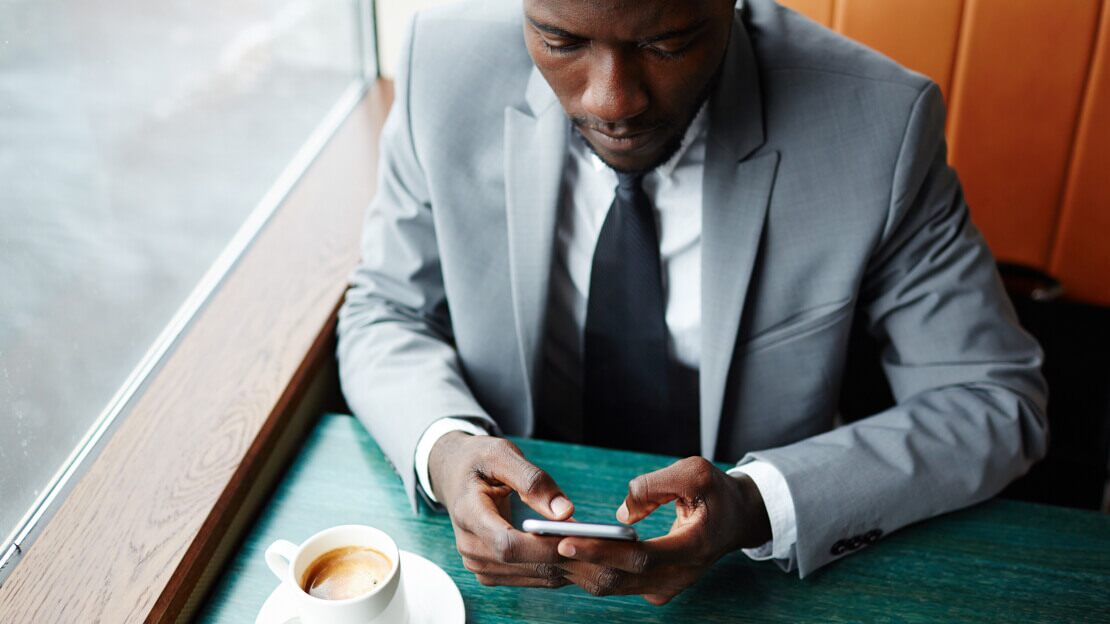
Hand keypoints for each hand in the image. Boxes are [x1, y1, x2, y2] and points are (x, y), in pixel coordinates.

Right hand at [428, 432, 581, 587]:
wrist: (454, 474)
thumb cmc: (478, 460)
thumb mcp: (502, 454)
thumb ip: (532, 480)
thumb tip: (565, 512)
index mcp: (468, 513)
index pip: (507, 544)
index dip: (543, 546)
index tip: (577, 536)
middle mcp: (469, 545)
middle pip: (522, 563)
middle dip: (564, 556)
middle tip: (601, 544)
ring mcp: (478, 562)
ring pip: (530, 575)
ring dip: (565, 566)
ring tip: (596, 548)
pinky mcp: (490, 570)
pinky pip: (529, 577)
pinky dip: (556, 569)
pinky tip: (577, 554)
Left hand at [556, 456, 771, 604]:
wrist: (738, 518)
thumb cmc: (717, 491)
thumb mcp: (697, 472)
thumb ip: (658, 485)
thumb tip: (623, 512)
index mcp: (693, 547)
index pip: (640, 557)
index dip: (601, 550)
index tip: (565, 540)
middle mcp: (679, 576)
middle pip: (620, 577)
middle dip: (577, 563)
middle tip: (539, 546)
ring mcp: (668, 586)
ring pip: (614, 586)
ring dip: (577, 570)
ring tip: (541, 549)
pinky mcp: (656, 586)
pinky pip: (617, 583)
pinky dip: (589, 571)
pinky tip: (563, 555)